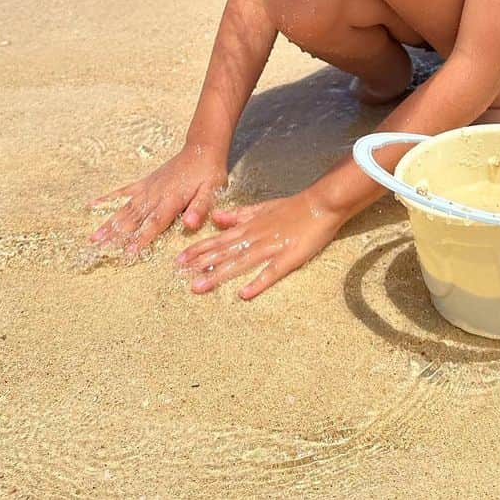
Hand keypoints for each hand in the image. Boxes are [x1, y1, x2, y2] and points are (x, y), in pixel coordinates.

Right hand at [86, 143, 227, 256]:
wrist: (202, 148)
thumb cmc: (209, 173)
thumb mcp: (212, 190)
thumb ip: (200, 208)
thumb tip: (190, 224)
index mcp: (172, 199)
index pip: (155, 222)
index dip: (142, 237)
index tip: (128, 252)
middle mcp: (156, 194)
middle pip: (134, 218)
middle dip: (117, 235)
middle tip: (101, 249)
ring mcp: (148, 188)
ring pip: (125, 208)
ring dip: (109, 223)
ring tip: (94, 237)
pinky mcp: (145, 182)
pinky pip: (123, 191)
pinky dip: (108, 198)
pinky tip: (92, 204)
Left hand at [175, 189, 344, 299]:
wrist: (320, 204)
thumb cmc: (291, 207)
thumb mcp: (262, 207)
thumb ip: (239, 215)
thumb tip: (217, 217)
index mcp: (249, 226)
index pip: (219, 239)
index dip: (199, 249)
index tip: (179, 259)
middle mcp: (255, 237)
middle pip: (224, 252)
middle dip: (201, 263)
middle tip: (180, 274)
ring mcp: (271, 248)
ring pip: (240, 263)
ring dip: (219, 275)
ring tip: (199, 286)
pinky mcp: (288, 258)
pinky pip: (271, 273)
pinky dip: (257, 283)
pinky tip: (243, 294)